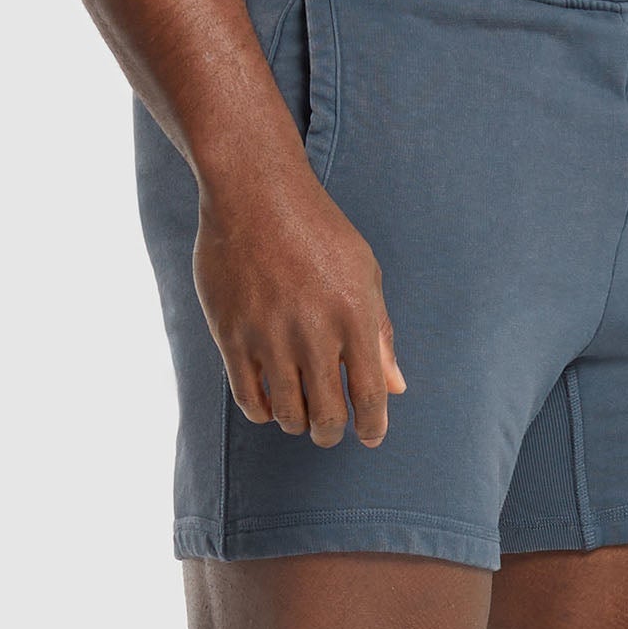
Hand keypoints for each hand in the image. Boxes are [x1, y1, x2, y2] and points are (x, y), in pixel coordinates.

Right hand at [193, 156, 404, 447]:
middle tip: (329, 431)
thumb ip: (380, 334)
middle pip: (327, 416)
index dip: (373, 427)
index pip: (370, 395)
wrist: (254, 192)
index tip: (369, 436)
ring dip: (297, 423)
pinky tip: (270, 403)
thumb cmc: (318, 231)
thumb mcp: (364, 273)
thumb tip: (395, 389)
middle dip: (330, 434)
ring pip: (287, 414)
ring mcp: (270, 335)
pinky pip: (248, 399)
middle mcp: (313, 331)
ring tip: (299, 414)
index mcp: (354, 316)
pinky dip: (263, 411)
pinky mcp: (232, 335)